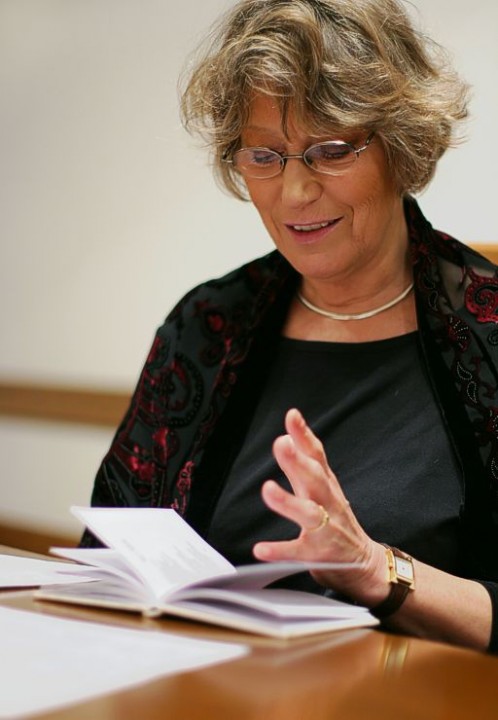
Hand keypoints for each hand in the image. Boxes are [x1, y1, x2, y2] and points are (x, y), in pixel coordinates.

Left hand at [252, 408, 387, 605]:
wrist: (365, 564)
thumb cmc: (337, 519)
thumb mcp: (326, 486)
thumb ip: (306, 462)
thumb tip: (287, 434)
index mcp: (327, 485)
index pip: (317, 456)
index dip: (304, 435)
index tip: (292, 416)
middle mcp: (328, 503)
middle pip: (315, 479)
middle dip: (298, 461)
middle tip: (281, 444)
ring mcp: (325, 529)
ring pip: (308, 513)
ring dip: (287, 501)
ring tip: (267, 489)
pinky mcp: (318, 555)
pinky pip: (297, 553)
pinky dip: (279, 550)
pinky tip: (260, 549)